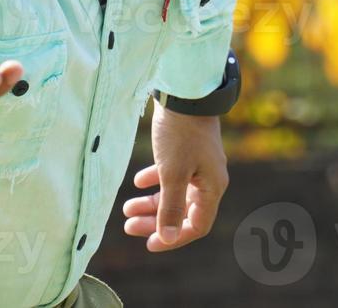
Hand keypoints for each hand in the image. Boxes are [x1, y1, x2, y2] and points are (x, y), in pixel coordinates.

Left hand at [121, 104, 227, 251]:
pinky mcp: (187, 150)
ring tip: (126, 207)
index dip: (173, 238)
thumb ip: (170, 207)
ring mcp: (198, 164)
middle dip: (155, 220)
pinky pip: (171, 173)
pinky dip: (154, 180)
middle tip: (128, 225)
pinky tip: (137, 181)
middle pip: (182, 211)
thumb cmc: (180, 135)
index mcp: (212, 188)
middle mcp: (208, 179)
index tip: (148, 243)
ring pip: (174, 192)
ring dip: (151, 202)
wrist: (185, 93)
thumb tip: (169, 238)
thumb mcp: (172, 174)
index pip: (196, 226)